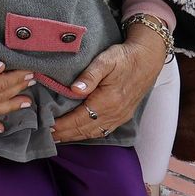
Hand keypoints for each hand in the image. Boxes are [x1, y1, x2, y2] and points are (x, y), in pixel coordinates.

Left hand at [52, 28, 169, 142]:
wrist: (148, 59)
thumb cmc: (124, 57)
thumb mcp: (106, 60)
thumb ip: (90, 75)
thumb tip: (75, 89)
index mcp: (108, 101)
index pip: (79, 119)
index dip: (62, 125)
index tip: (46, 128)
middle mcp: (114, 113)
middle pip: (85, 130)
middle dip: (65, 134)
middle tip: (46, 136)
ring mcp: (120, 116)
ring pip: (94, 132)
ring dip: (75, 136)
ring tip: (58, 137)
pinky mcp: (123, 115)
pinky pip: (103, 130)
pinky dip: (88, 134)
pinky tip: (79, 133)